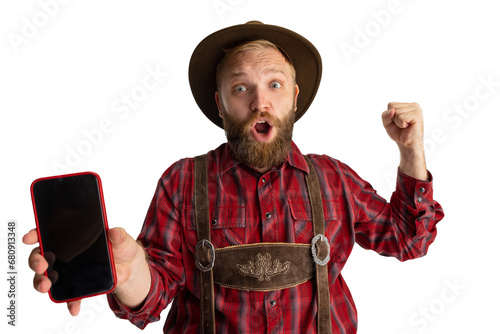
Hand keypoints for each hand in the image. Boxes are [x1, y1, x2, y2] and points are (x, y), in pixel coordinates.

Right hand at [23, 227, 150, 314]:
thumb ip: (119, 236)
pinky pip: (68, 295)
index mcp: (73, 238)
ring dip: (42, 282)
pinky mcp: (76, 286)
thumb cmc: (122, 249)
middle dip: (36, 260)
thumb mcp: (123, 240)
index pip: (48, 233)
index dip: (36, 234)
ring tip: (46, 286)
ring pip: (47, 277)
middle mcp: (65, 254)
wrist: (130, 269)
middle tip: (41, 265)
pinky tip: (73, 307)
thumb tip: (114, 232)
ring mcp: (68, 271)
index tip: (30, 237)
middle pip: (42, 255)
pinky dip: (69, 302)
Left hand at [381, 102, 423, 149]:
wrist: (407, 144)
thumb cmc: (399, 133)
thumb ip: (385, 115)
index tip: (398, 122)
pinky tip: (408, 127)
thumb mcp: (387, 123)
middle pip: (393, 108)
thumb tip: (392, 110)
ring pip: (396, 112)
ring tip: (405, 126)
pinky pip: (401, 118)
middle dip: (394, 119)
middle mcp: (413, 105)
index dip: (390, 116)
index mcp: (407, 105)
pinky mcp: (417, 115)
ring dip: (398, 122)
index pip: (391, 105)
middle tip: (402, 125)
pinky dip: (401, 124)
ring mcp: (416, 109)